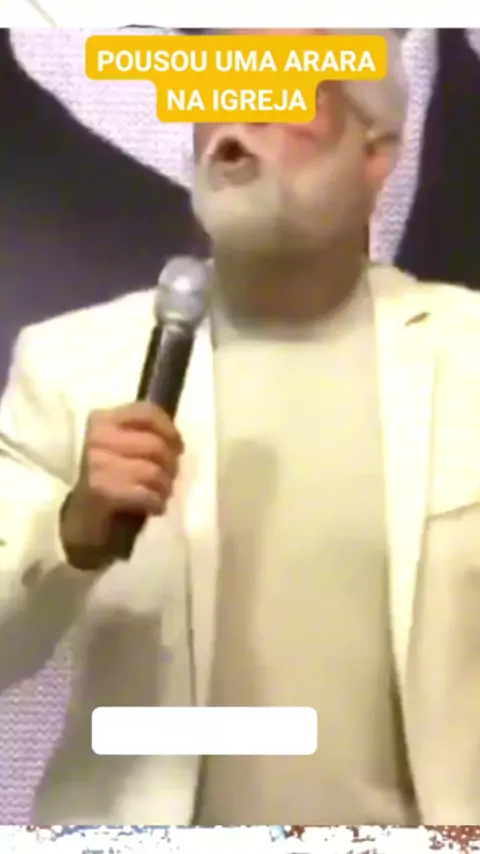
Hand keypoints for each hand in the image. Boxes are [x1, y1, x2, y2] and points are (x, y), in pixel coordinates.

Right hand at [60, 402, 183, 568]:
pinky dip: (157, 503)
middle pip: (156, 445)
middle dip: (171, 465)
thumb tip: (176, 438)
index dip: (170, 430)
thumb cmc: (112, 477)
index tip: (177, 448)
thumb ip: (145, 434)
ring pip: (154, 471)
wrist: (84, 518)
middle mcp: (97, 437)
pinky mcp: (101, 489)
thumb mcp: (125, 446)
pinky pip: (147, 494)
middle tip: (167, 478)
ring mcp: (96, 463)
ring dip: (165, 487)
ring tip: (160, 493)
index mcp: (102, 419)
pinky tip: (153, 507)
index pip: (147, 412)